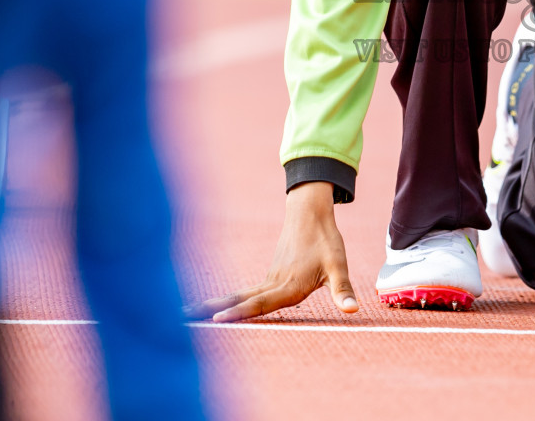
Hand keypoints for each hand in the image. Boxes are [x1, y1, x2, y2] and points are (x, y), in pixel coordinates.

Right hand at [184, 182, 358, 321]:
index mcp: (288, 286)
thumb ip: (342, 290)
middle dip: (212, 311)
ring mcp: (269, 280)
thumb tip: (353, 309)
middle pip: (239, 300)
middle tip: (181, 317)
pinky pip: (246, 293)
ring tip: (187, 313)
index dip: (239, 312)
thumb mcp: (338, 266)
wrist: (310, 213)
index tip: (217, 319)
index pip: (259, 303)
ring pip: (239, 296)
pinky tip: (213, 307)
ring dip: (214, 305)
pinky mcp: (270, 276)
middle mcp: (274, 284)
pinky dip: (228, 301)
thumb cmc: (325, 240)